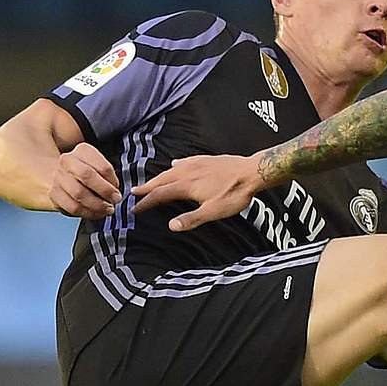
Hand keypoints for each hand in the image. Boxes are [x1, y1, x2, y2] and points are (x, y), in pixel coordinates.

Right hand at [49, 142, 121, 219]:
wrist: (64, 176)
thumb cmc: (89, 172)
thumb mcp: (100, 166)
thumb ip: (109, 176)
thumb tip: (115, 193)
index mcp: (83, 150)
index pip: (102, 166)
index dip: (112, 181)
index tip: (118, 189)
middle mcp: (67, 161)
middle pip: (87, 176)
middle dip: (105, 191)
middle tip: (115, 200)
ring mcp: (58, 176)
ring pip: (79, 193)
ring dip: (97, 205)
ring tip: (108, 209)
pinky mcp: (54, 193)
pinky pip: (72, 207)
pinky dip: (87, 213)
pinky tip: (97, 214)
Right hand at [132, 154, 261, 230]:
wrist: (252, 172)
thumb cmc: (234, 193)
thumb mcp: (213, 212)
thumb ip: (191, 219)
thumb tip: (171, 226)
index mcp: (186, 186)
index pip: (159, 195)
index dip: (145, 203)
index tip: (134, 209)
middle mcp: (187, 172)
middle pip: (161, 180)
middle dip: (147, 187)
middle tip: (134, 191)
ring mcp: (196, 164)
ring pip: (171, 170)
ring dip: (159, 177)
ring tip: (151, 181)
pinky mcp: (206, 159)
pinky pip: (185, 161)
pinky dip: (176, 165)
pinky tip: (176, 164)